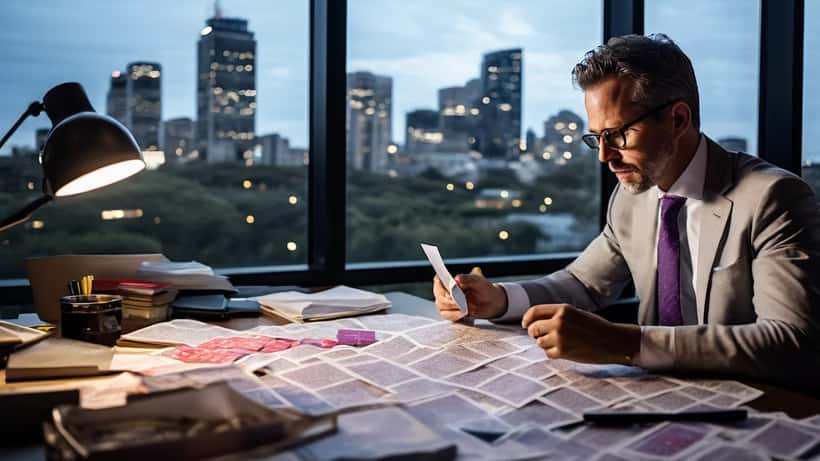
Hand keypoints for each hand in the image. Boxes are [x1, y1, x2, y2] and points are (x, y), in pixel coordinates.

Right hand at [433, 269, 506, 320]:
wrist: (492, 303)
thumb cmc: (484, 289)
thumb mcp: (478, 281)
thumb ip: (468, 278)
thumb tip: (457, 279)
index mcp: (451, 281)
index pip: (438, 281)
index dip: (440, 285)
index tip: (449, 290)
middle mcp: (447, 291)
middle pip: (439, 296)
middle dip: (448, 300)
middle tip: (459, 302)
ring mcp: (448, 303)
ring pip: (441, 307)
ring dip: (452, 309)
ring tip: (464, 309)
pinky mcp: (452, 313)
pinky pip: (447, 316)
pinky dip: (455, 316)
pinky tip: (463, 314)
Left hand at [522, 304, 639, 363]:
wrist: (612, 341)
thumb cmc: (595, 327)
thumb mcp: (575, 313)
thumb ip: (557, 315)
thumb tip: (535, 322)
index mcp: (562, 309)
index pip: (534, 312)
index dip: (527, 319)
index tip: (525, 325)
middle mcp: (559, 322)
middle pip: (533, 328)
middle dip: (534, 333)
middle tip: (540, 336)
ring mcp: (560, 337)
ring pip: (539, 342)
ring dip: (545, 344)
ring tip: (559, 343)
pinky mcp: (562, 352)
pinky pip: (547, 353)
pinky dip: (553, 353)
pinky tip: (564, 350)